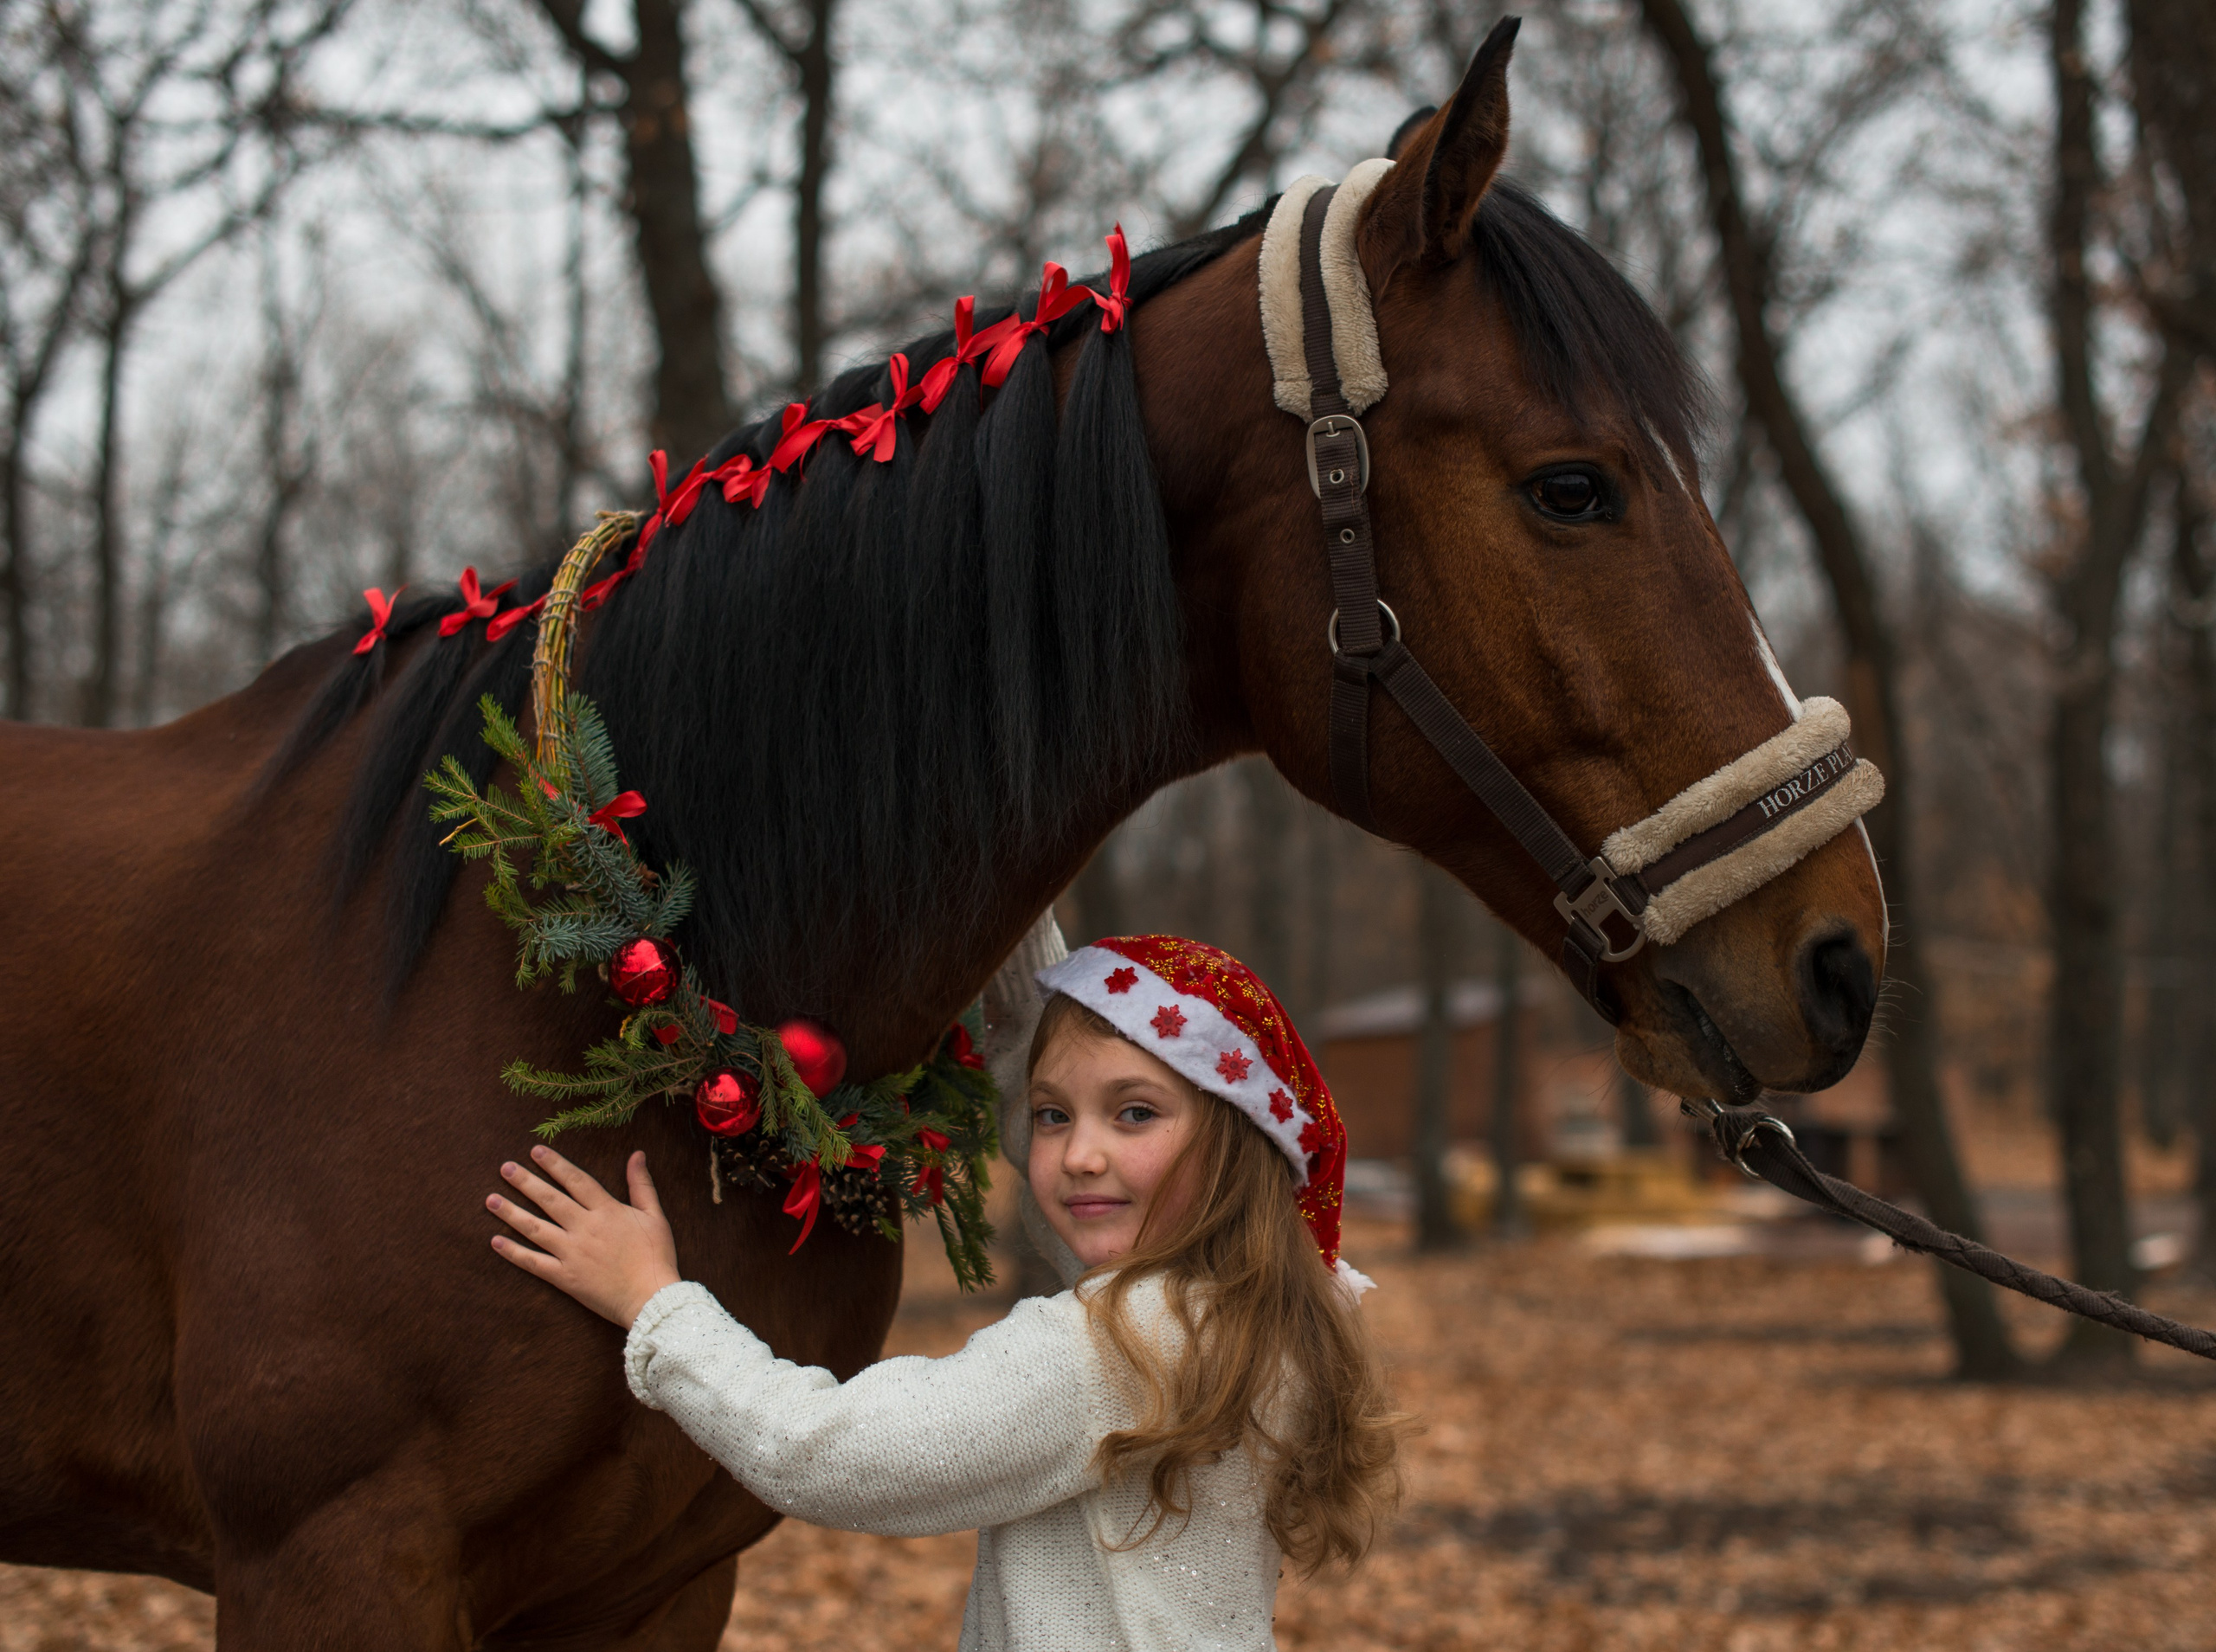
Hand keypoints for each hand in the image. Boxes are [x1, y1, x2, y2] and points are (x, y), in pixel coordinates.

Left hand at [488, 1146, 680, 1327]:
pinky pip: (534, 1263)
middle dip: (525, 1182)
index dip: (555, 1164)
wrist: (652, 1297)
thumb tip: (637, 1154)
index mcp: (606, 1211)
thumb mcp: (654, 1215)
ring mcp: (571, 1253)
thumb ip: (641, 1184)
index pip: (575, 1180)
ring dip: (511, 1213)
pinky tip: (496, 1241)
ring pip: (535, 1228)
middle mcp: (584, 1228)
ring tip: (491, 1199)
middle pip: (550, 1200)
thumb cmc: (656, 1256)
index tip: (535, 1151)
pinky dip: (514, 1253)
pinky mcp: (564, 1277)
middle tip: (504, 1168)